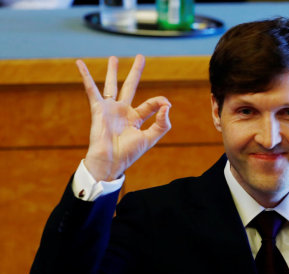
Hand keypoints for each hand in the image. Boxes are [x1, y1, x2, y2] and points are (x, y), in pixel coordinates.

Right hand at [76, 55, 171, 180]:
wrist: (110, 161)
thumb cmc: (128, 153)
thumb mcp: (150, 138)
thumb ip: (162, 124)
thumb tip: (167, 105)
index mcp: (136, 119)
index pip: (150, 104)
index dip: (159, 103)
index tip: (166, 104)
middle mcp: (123, 112)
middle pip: (130, 87)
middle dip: (135, 72)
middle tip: (141, 57)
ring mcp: (110, 109)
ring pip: (112, 85)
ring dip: (113, 71)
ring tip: (114, 58)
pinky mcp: (98, 108)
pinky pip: (91, 89)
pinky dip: (86, 76)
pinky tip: (80, 63)